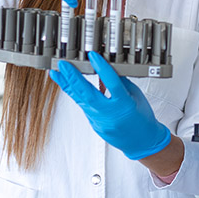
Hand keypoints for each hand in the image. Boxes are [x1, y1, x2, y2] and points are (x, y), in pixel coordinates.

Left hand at [49, 52, 170, 160]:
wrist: (142, 142)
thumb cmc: (142, 118)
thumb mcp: (136, 95)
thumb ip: (121, 82)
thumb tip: (107, 67)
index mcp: (124, 104)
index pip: (111, 82)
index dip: (101, 67)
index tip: (92, 55)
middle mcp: (110, 114)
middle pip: (88, 93)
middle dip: (73, 77)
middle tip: (63, 65)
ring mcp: (100, 121)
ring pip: (81, 100)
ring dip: (68, 85)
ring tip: (56, 73)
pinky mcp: (94, 125)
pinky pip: (84, 107)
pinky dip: (76, 94)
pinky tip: (68, 84)